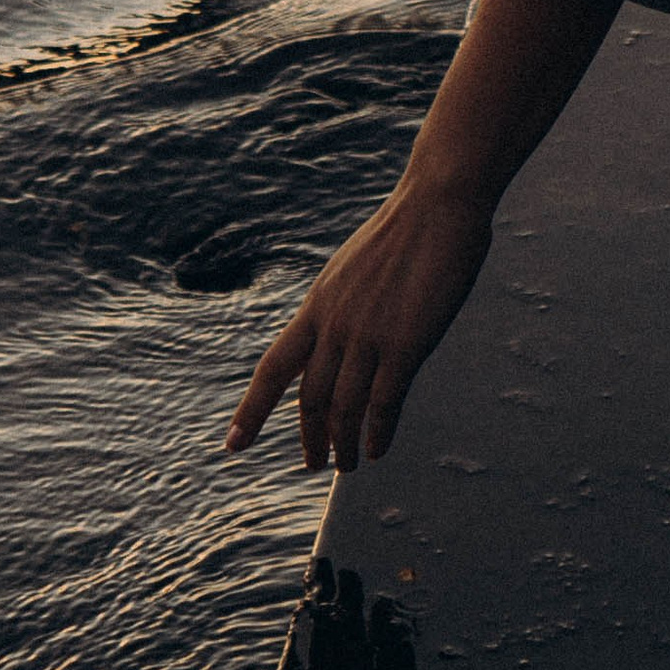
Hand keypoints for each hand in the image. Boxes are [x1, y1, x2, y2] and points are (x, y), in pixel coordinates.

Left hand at [224, 174, 493, 471]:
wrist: (437, 204)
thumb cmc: (402, 233)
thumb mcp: (352, 270)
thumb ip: (341, 308)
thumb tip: (336, 338)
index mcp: (318, 306)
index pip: (273, 368)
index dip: (252, 410)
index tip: (232, 445)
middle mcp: (335, 325)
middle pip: (311, 400)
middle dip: (311, 438)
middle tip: (315, 464)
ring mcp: (368, 336)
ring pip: (345, 409)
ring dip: (343, 444)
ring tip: (348, 464)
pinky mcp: (404, 344)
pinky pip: (384, 403)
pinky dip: (378, 432)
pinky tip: (378, 449)